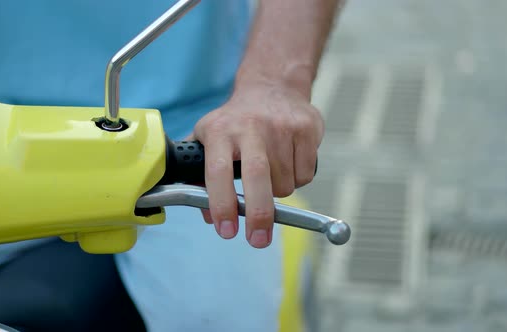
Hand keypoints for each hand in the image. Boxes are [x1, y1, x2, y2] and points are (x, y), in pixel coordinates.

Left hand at [192, 79, 323, 247]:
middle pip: (257, 176)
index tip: (226, 230)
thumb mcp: (208, 138)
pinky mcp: (307, 128)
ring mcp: (281, 126)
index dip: (221, 204)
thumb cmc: (235, 121)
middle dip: (259, 215)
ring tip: (270, 172)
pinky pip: (304, 176)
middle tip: (258, 240)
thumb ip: (200, 176)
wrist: (272, 87)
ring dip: (277, 192)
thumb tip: (208, 217)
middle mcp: (250, 126)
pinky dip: (296, 179)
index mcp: (220, 130)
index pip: (217, 171)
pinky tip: (287, 161)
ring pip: (284, 183)